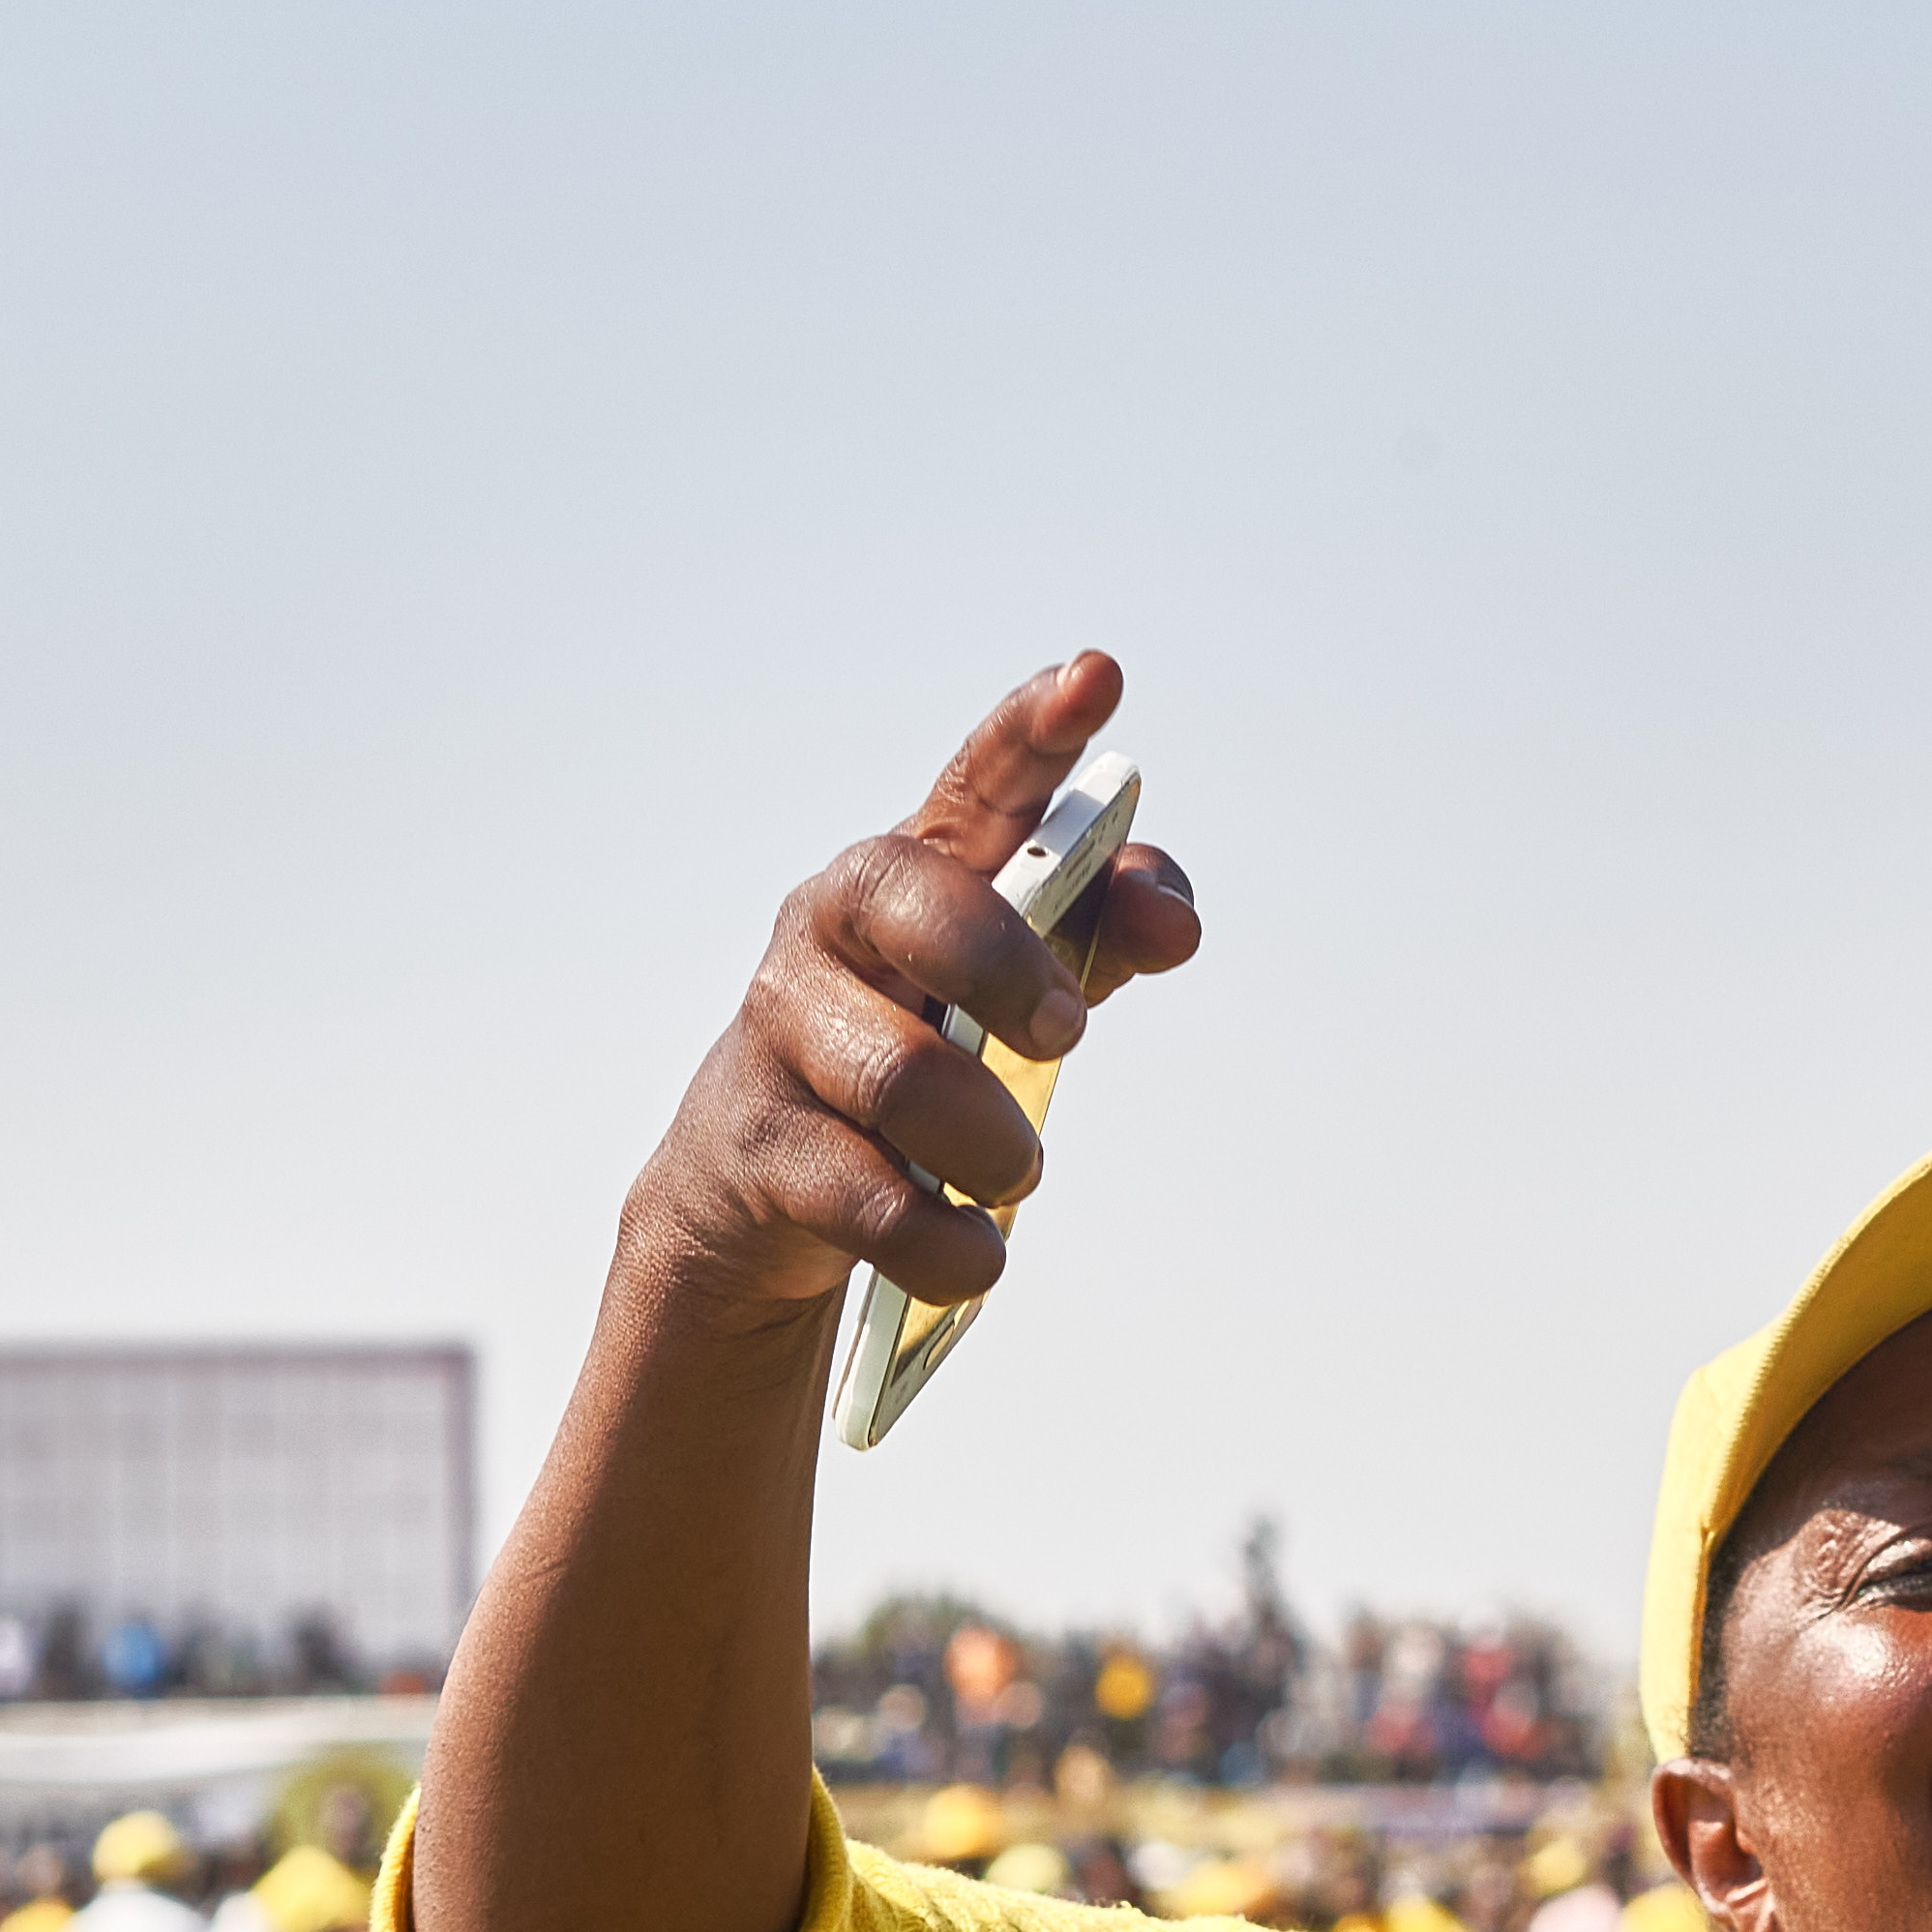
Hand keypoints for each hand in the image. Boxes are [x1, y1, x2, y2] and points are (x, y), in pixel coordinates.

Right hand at [629, 653, 1205, 1326]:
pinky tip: (971, 1253)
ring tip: (1018, 1171)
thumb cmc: (915, 1053)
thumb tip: (1175, 920)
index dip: (1037, 729)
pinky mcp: (757, 1143)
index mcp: (916, 871)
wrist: (760, 1189)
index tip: (1098, 678)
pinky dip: (943, 1240)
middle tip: (1066, 1034)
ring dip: (989, 1140)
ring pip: (899, 1074)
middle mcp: (835, 925)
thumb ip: (1103, 933)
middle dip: (1007, 968)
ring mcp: (783, 1030)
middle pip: (920, 904)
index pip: (982, 783)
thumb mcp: (1011, 987)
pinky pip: (866, 1197)